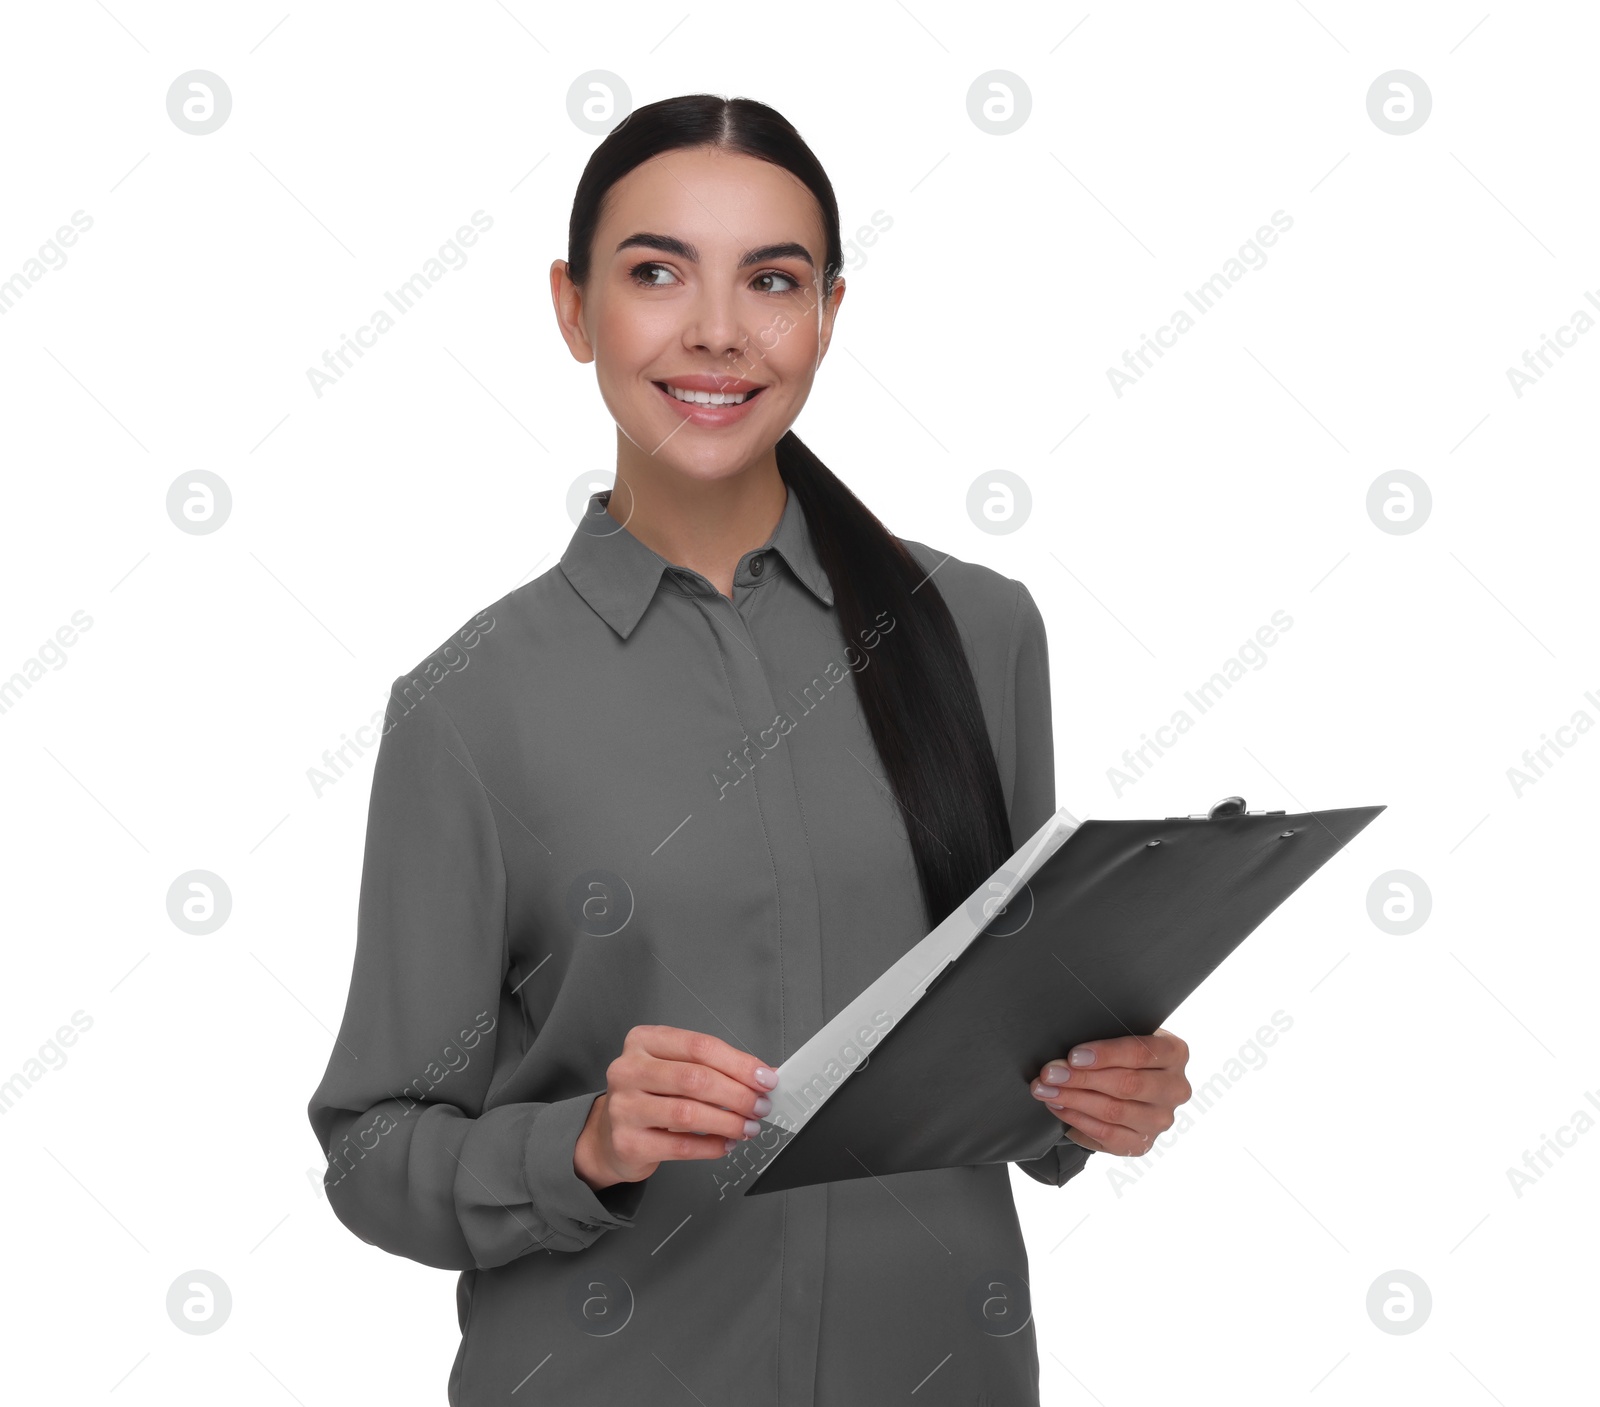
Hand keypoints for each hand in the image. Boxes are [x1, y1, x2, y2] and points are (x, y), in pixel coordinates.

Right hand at [574, 1024, 778, 1189]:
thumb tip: (761, 1076)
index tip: (765, 1078)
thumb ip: (712, 1068)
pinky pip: (680, 1146)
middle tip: (760, 1106)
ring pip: (688, 1113)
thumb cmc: (649, 1095)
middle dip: (737, 1094)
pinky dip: (710, 1146)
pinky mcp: (628, 1142)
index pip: (699, 1046)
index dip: (738, 1063)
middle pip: (695, 1078)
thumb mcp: (674, 1069)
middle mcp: (628, 1070)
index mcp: (643, 1041)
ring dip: (728, 1121)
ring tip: (748, 1127)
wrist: (608, 1135)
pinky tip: (725, 1143)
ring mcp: (624, 1107)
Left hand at [1029, 1027, 1191, 1156]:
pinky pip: (1108, 1135)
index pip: (1140, 1053)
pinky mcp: (1143, 1143)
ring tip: (1046, 1090)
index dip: (1105, 1055)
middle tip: (1050, 1073)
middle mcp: (1175, 1088)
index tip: (1073, 1056)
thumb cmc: (1121, 1053)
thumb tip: (1068, 1051)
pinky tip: (1058, 1108)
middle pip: (1127, 1085)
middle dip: (1081, 1079)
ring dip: (1073, 1100)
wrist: (1127, 1083)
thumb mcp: (1121, 1035)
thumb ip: (1105, 1036)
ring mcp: (1161, 1119)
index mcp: (1174, 1052)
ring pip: (1114, 1112)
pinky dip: (1078, 1120)